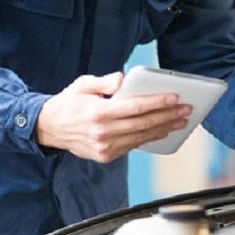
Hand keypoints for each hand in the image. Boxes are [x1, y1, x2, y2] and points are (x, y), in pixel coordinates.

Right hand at [35, 71, 191, 161]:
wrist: (48, 129)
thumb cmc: (68, 103)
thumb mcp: (82, 85)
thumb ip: (104, 82)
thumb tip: (122, 79)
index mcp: (98, 113)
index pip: (134, 107)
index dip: (157, 102)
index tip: (175, 97)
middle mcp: (102, 132)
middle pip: (143, 124)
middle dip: (168, 116)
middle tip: (186, 109)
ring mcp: (104, 147)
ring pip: (141, 137)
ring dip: (163, 128)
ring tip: (180, 121)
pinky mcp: (106, 156)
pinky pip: (132, 145)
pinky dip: (149, 138)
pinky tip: (162, 130)